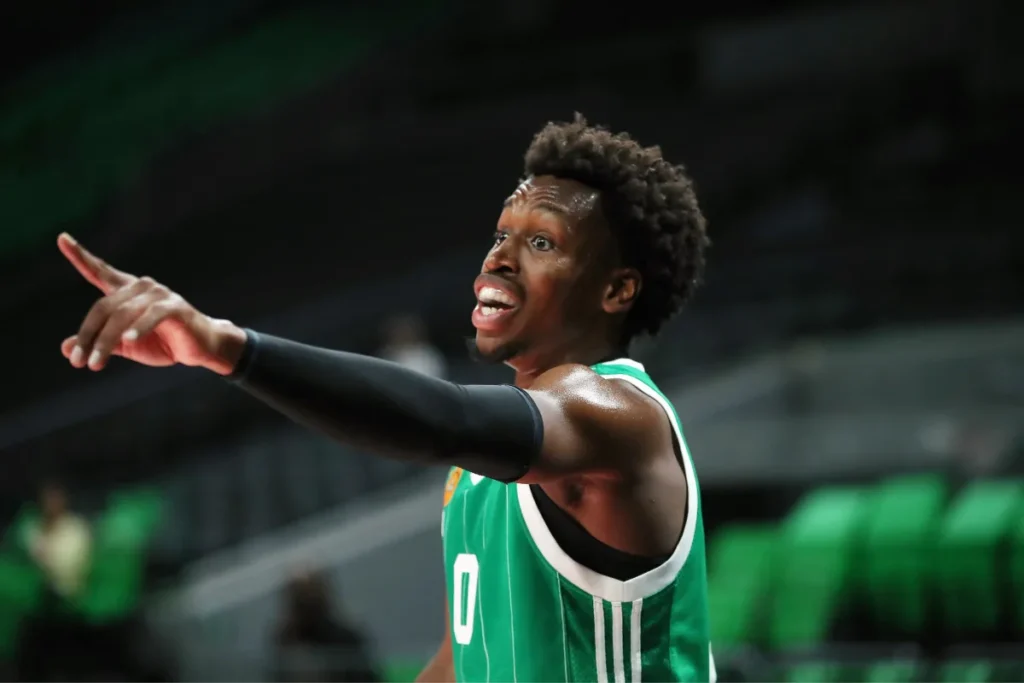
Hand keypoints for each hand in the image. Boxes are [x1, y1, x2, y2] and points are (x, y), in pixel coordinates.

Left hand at [58, 233, 245, 374]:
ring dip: (105, 341)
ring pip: (122, 314)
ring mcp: (159, 294)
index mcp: (127, 291)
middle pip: (103, 307)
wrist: (201, 348)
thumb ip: (100, 343)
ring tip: (95, 364)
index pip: (100, 271)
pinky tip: (129, 339)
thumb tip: (64, 348)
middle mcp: (141, 287)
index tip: (62, 238)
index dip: (80, 256)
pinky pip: (152, 315)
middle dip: (87, 336)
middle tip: (77, 361)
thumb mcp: (126, 345)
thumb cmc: (163, 342)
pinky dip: (139, 327)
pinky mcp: (176, 306)